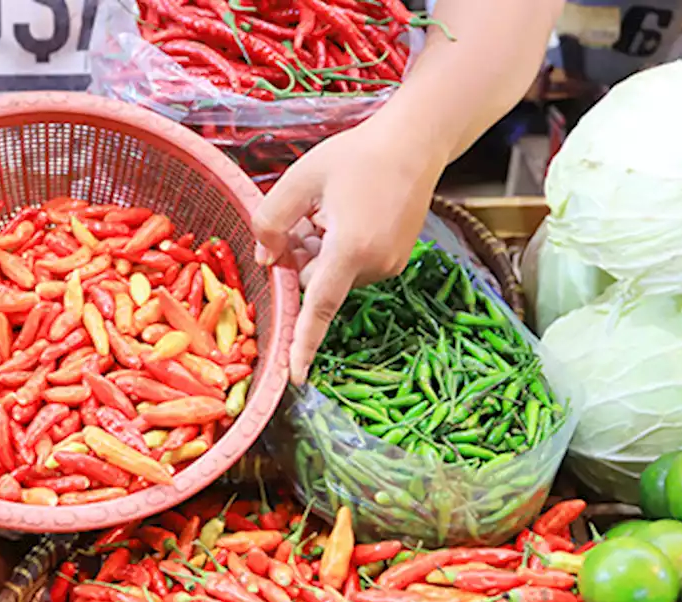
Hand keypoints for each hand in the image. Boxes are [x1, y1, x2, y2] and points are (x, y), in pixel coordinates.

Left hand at [252, 115, 443, 383]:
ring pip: (333, 276)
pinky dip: (339, 250)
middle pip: (316, 283)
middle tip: (303, 216)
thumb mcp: (301, 179)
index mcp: (350, 248)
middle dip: (300, 259)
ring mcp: (389, 266)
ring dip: (320, 252)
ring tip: (329, 209)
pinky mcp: (396, 261)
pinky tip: (347, 214)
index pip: (320, 306)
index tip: (296, 377)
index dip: (304, 343)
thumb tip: (266, 260)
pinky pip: (352, 268)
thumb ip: (272, 221)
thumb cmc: (356, 155)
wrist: (415, 143)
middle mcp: (375, 266)